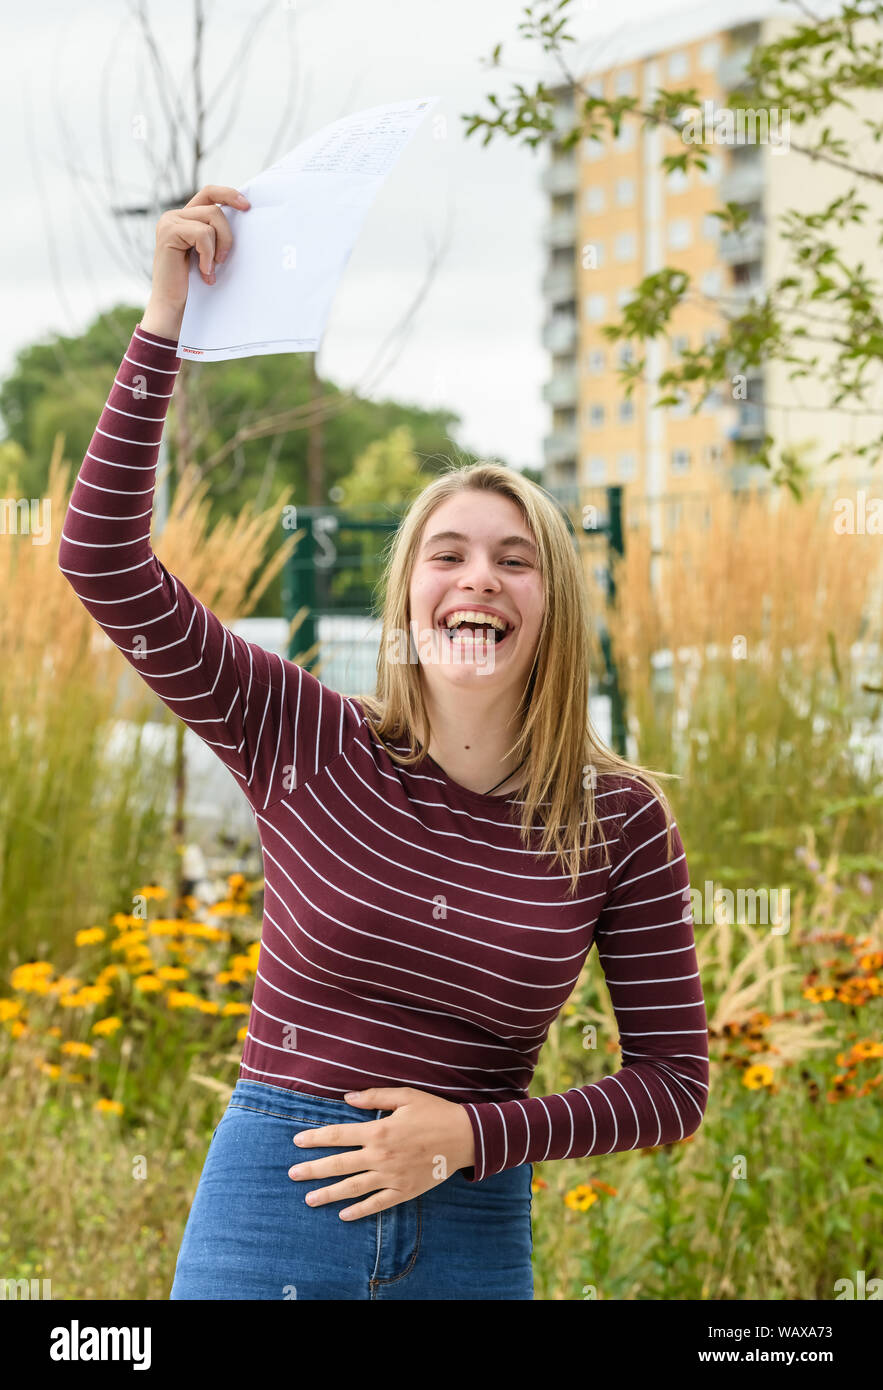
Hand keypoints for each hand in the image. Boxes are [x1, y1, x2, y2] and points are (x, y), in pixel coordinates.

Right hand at [148, 183, 250, 310]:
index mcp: (186, 218)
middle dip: (227, 235)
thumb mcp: (210, 254)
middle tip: (223, 260)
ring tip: (211, 269)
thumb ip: (217, 235)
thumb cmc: (194, 285)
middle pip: (215, 209)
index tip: (247, 206)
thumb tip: (243, 218)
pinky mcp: (168, 232)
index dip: (229, 195)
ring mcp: (170, 222)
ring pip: (211, 218)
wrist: (174, 306)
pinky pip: (202, 234)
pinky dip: (207, 255)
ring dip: (218, 246)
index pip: (209, 194)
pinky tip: (203, 271)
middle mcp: (175, 216)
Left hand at [287, 1086, 475, 1220]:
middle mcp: (381, 1156)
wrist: (465, 1137)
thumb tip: (346, 1097)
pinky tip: (344, 1215)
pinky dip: (359, 1211)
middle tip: (292, 1174)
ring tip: (309, 1199)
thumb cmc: (434, 1112)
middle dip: (313, 1169)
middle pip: (339, 1165)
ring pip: (353, 1188)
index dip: (316, 1138)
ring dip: (329, 1194)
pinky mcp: (404, 1191)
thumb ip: (374, 1097)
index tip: (297, 1142)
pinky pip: (377, 1204)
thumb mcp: (405, 1096)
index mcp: (379, 1130)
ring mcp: (392, 1176)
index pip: (339, 1135)